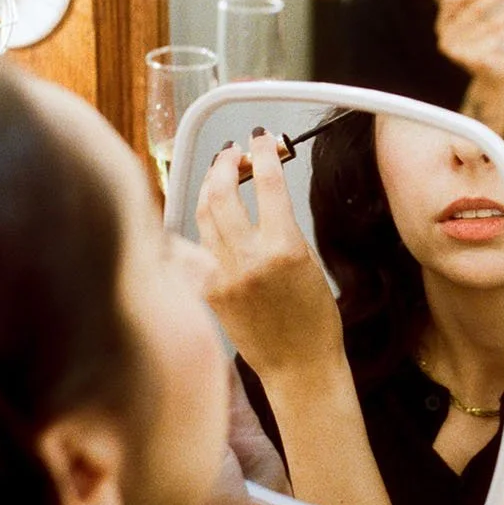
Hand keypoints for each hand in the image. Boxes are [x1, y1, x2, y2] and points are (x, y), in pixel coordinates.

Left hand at [196, 131, 344, 382]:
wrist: (299, 365)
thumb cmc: (314, 320)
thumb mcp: (309, 263)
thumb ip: (282, 229)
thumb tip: (263, 198)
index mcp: (283, 248)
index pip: (267, 182)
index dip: (263, 151)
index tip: (261, 139)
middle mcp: (249, 259)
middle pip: (222, 191)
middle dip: (225, 163)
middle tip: (233, 154)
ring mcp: (223, 276)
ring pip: (202, 214)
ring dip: (208, 189)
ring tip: (217, 179)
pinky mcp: (207, 292)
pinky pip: (189, 250)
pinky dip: (193, 230)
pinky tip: (199, 220)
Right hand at [435, 0, 503, 133]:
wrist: (495, 81)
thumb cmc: (489, 46)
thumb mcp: (479, 26)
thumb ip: (478, 7)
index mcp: (443, 24)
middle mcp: (446, 38)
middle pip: (474, 10)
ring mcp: (458, 51)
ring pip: (489, 24)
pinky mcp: (474, 60)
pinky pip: (498, 37)